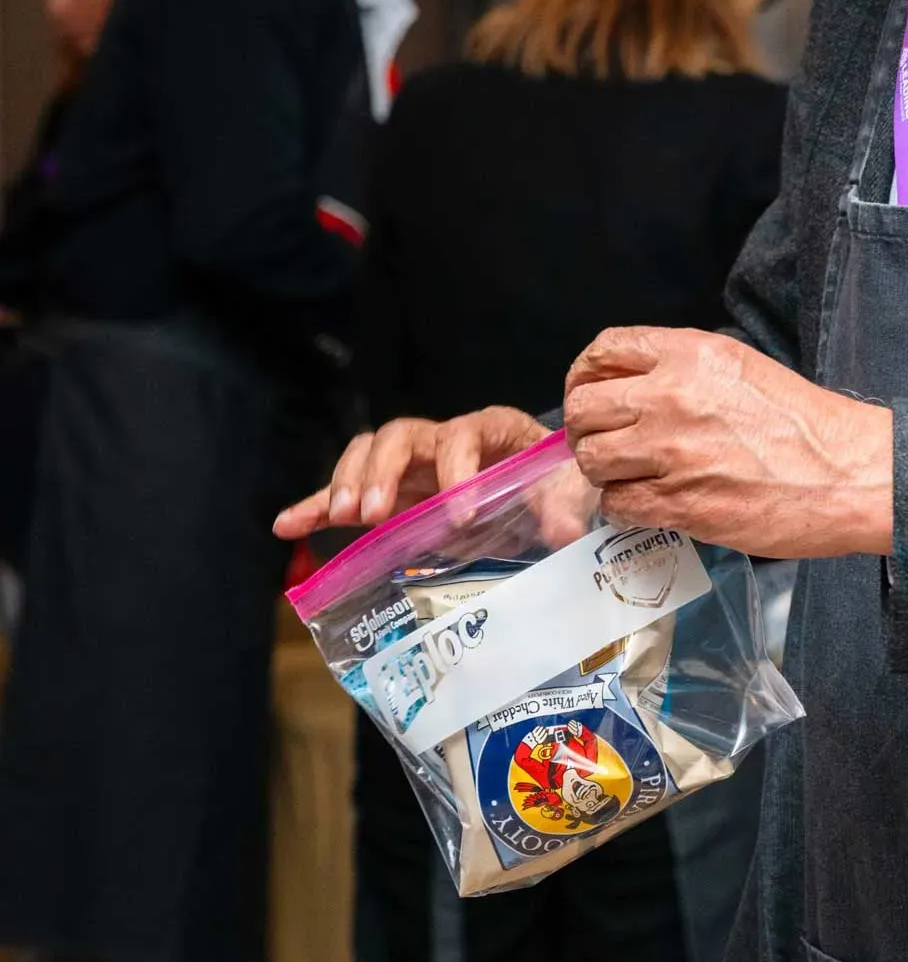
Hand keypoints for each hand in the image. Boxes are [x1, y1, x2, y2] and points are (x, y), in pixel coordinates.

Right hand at [273, 406, 546, 537]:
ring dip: (347, 482)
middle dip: (383, 471)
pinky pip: (344, 493)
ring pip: (366, 453)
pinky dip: (314, 506)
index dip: (458, 471)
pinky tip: (286, 525)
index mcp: (489, 429)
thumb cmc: (551, 482)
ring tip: (342, 518)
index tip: (460, 516)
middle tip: (376, 513)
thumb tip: (566, 532)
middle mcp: (442, 438)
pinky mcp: (388, 492)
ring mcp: (410, 464)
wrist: (540, 488)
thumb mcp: (565, 489)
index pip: (463, 436)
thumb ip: (563, 506)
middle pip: (399, 436)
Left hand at [562, 328, 891, 559]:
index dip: (585, 376)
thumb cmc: (803, 423)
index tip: (591, 394)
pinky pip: (617, 504)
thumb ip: (682, 371)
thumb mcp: (741, 368)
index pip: (604, 351)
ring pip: (592, 459)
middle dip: (586, 430)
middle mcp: (672, 395)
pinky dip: (625, 508)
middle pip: (583, 408)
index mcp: (690, 354)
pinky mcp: (679, 502)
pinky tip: (651, 504)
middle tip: (606, 444)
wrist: (848, 473)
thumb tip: (631, 391)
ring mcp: (671, 451)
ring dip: (603, 472)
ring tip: (630, 477)